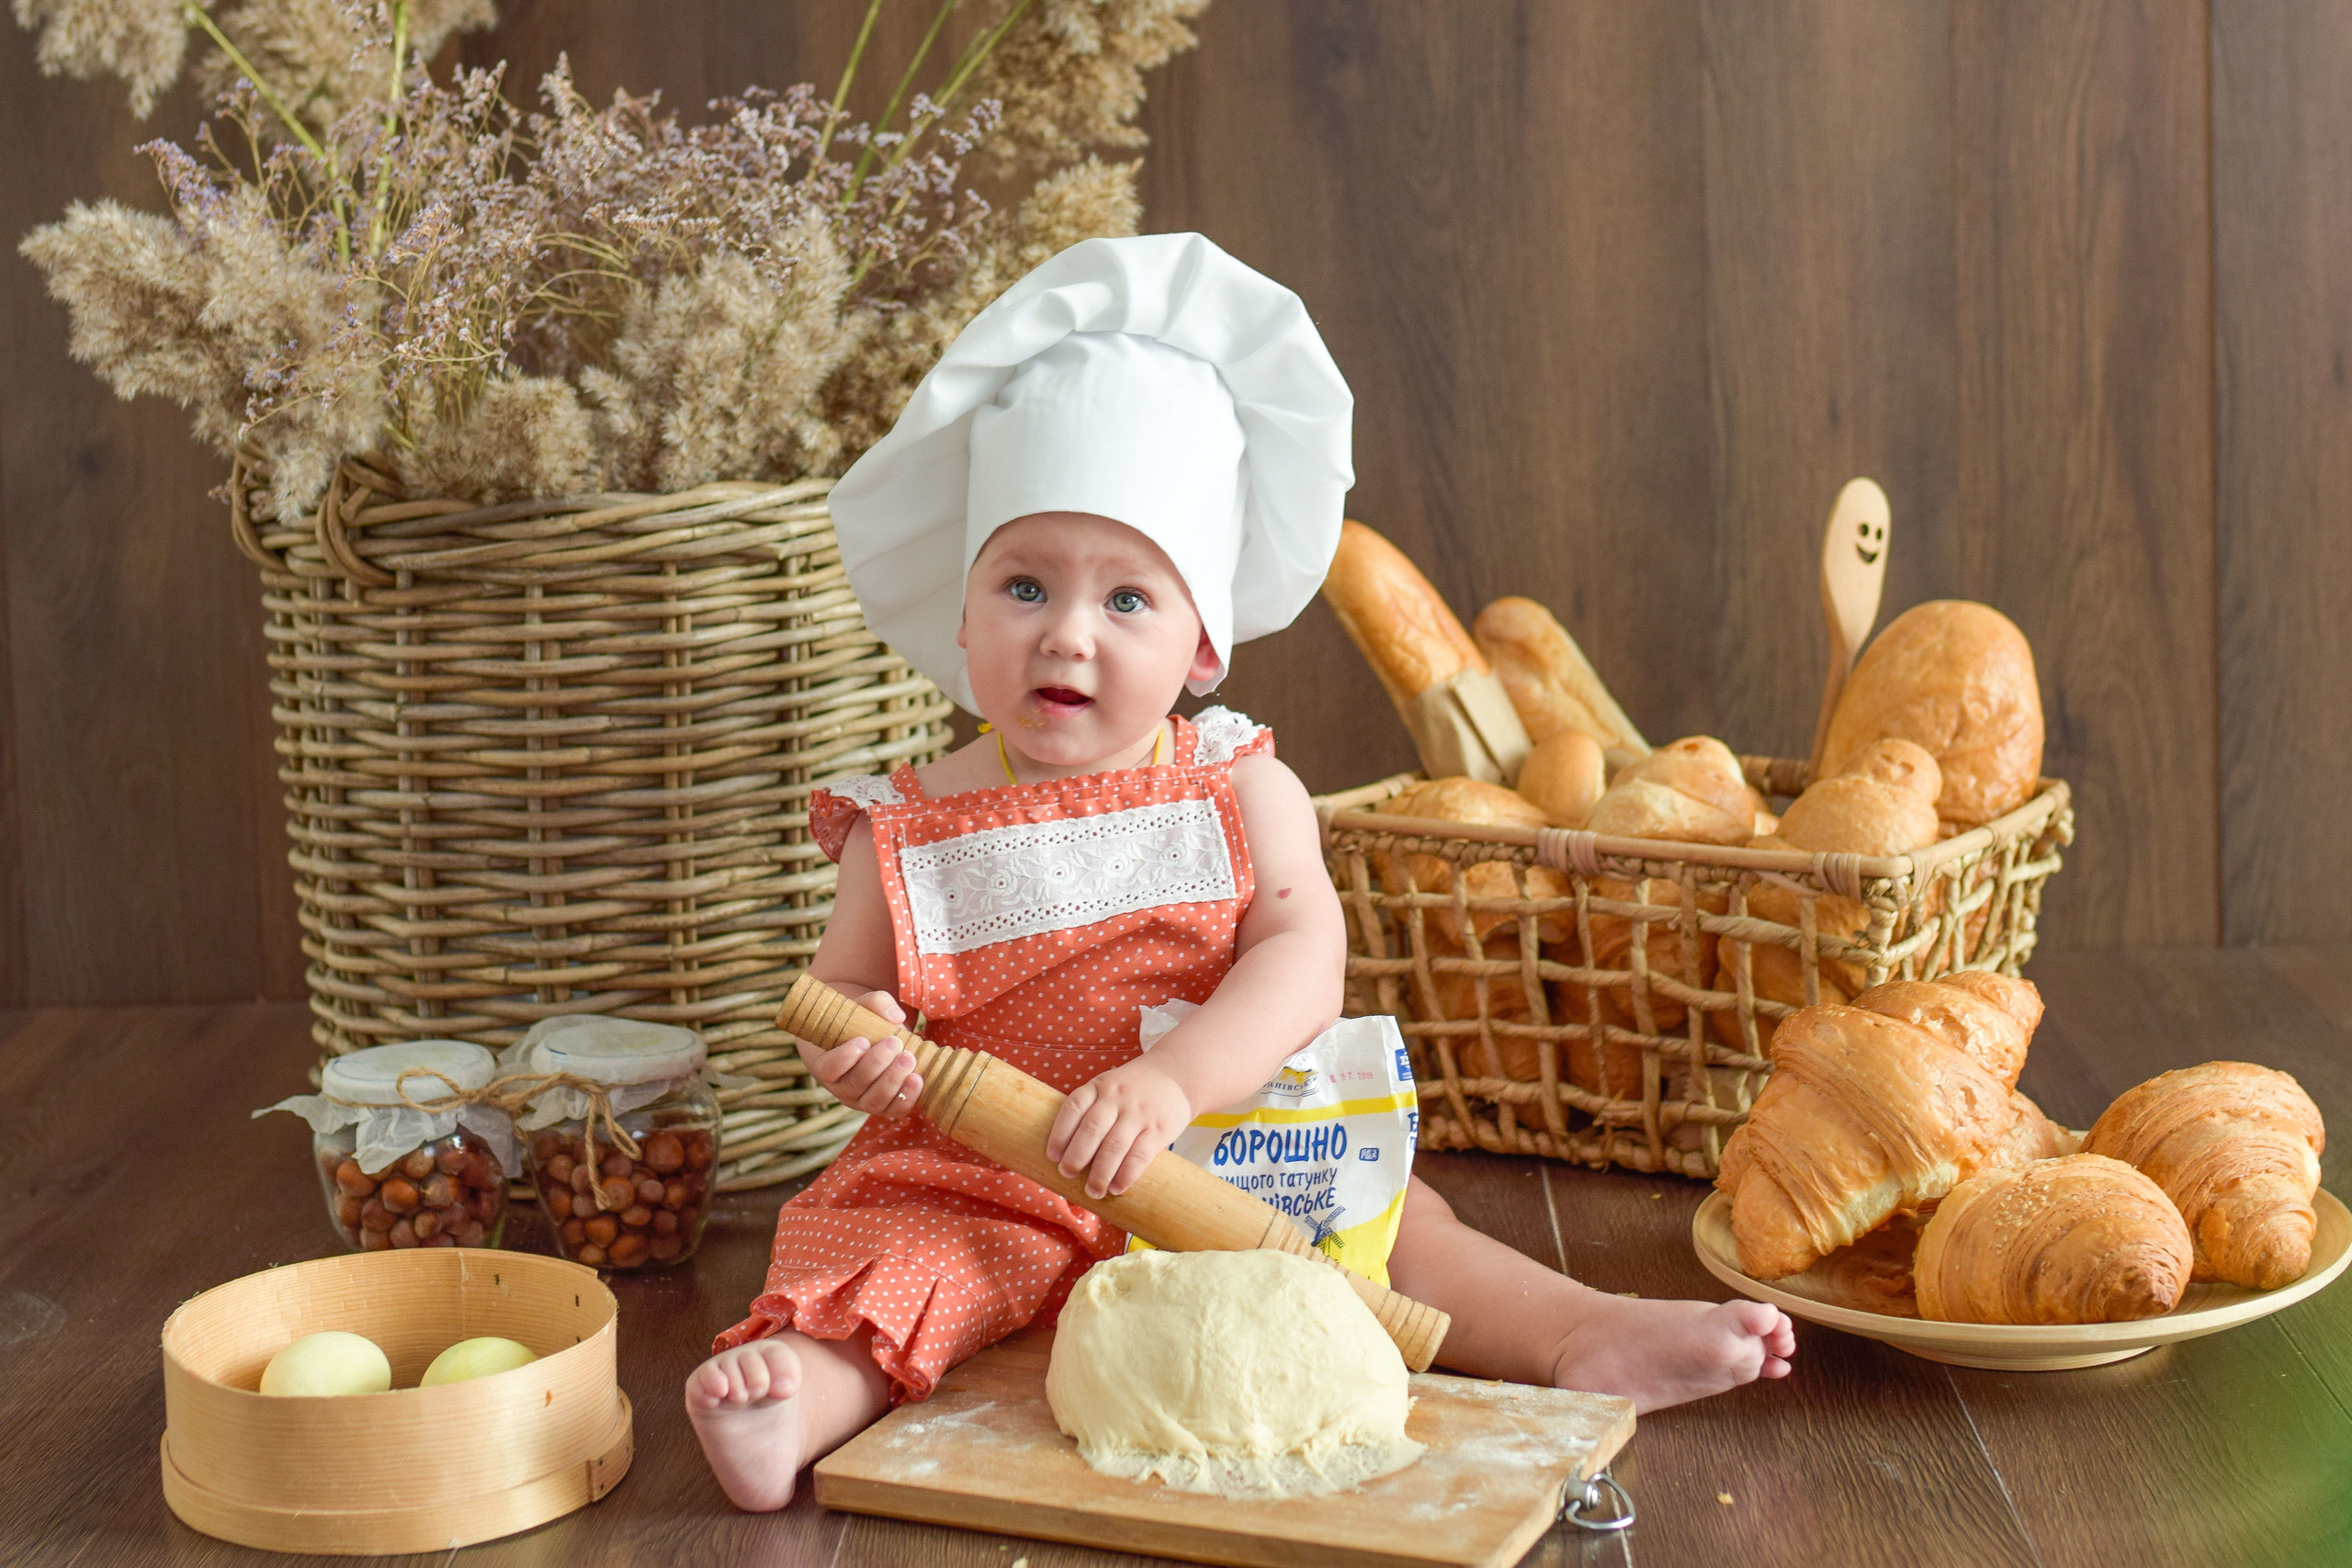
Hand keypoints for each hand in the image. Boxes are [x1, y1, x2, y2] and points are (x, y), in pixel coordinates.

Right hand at [803, 990, 922, 1118]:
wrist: (875, 1040)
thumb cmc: (862, 1023)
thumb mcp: (864, 1007)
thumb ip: (877, 1003)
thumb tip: (897, 1016)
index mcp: (827, 1065)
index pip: (828, 1069)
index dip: (843, 1058)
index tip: (862, 1040)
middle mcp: (843, 1088)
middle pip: (855, 1084)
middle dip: (876, 1064)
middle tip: (894, 1042)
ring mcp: (864, 1101)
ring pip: (875, 1100)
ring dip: (893, 1079)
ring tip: (908, 1058)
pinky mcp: (886, 1106)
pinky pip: (895, 1109)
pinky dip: (907, 1097)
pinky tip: (917, 1078)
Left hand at [1045, 1059, 1193, 1198]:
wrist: (1176, 1075)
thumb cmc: (1133, 1089)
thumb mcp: (1109, 1086)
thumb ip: (1091, 1110)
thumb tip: (1067, 1152)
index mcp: (1100, 1086)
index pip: (1074, 1107)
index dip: (1060, 1133)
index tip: (1052, 1156)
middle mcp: (1117, 1097)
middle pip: (1092, 1129)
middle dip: (1076, 1156)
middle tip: (1067, 1175)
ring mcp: (1139, 1113)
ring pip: (1114, 1146)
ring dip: (1100, 1173)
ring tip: (1092, 1191)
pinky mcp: (1158, 1129)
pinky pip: (1139, 1155)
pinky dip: (1126, 1174)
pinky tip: (1117, 1187)